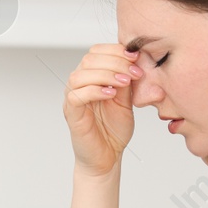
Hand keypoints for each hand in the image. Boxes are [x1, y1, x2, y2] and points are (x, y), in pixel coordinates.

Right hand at [65, 45, 140, 176]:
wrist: (107, 157)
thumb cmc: (114, 130)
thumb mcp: (126, 100)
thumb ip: (127, 81)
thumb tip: (136, 60)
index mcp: (92, 77)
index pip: (97, 51)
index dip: (116, 51)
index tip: (136, 58)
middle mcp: (79, 85)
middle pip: (89, 59)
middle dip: (115, 62)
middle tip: (134, 72)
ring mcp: (73, 98)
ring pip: (80, 74)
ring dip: (105, 74)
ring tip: (124, 82)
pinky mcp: (71, 113)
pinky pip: (76, 95)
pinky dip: (95, 91)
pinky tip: (111, 94)